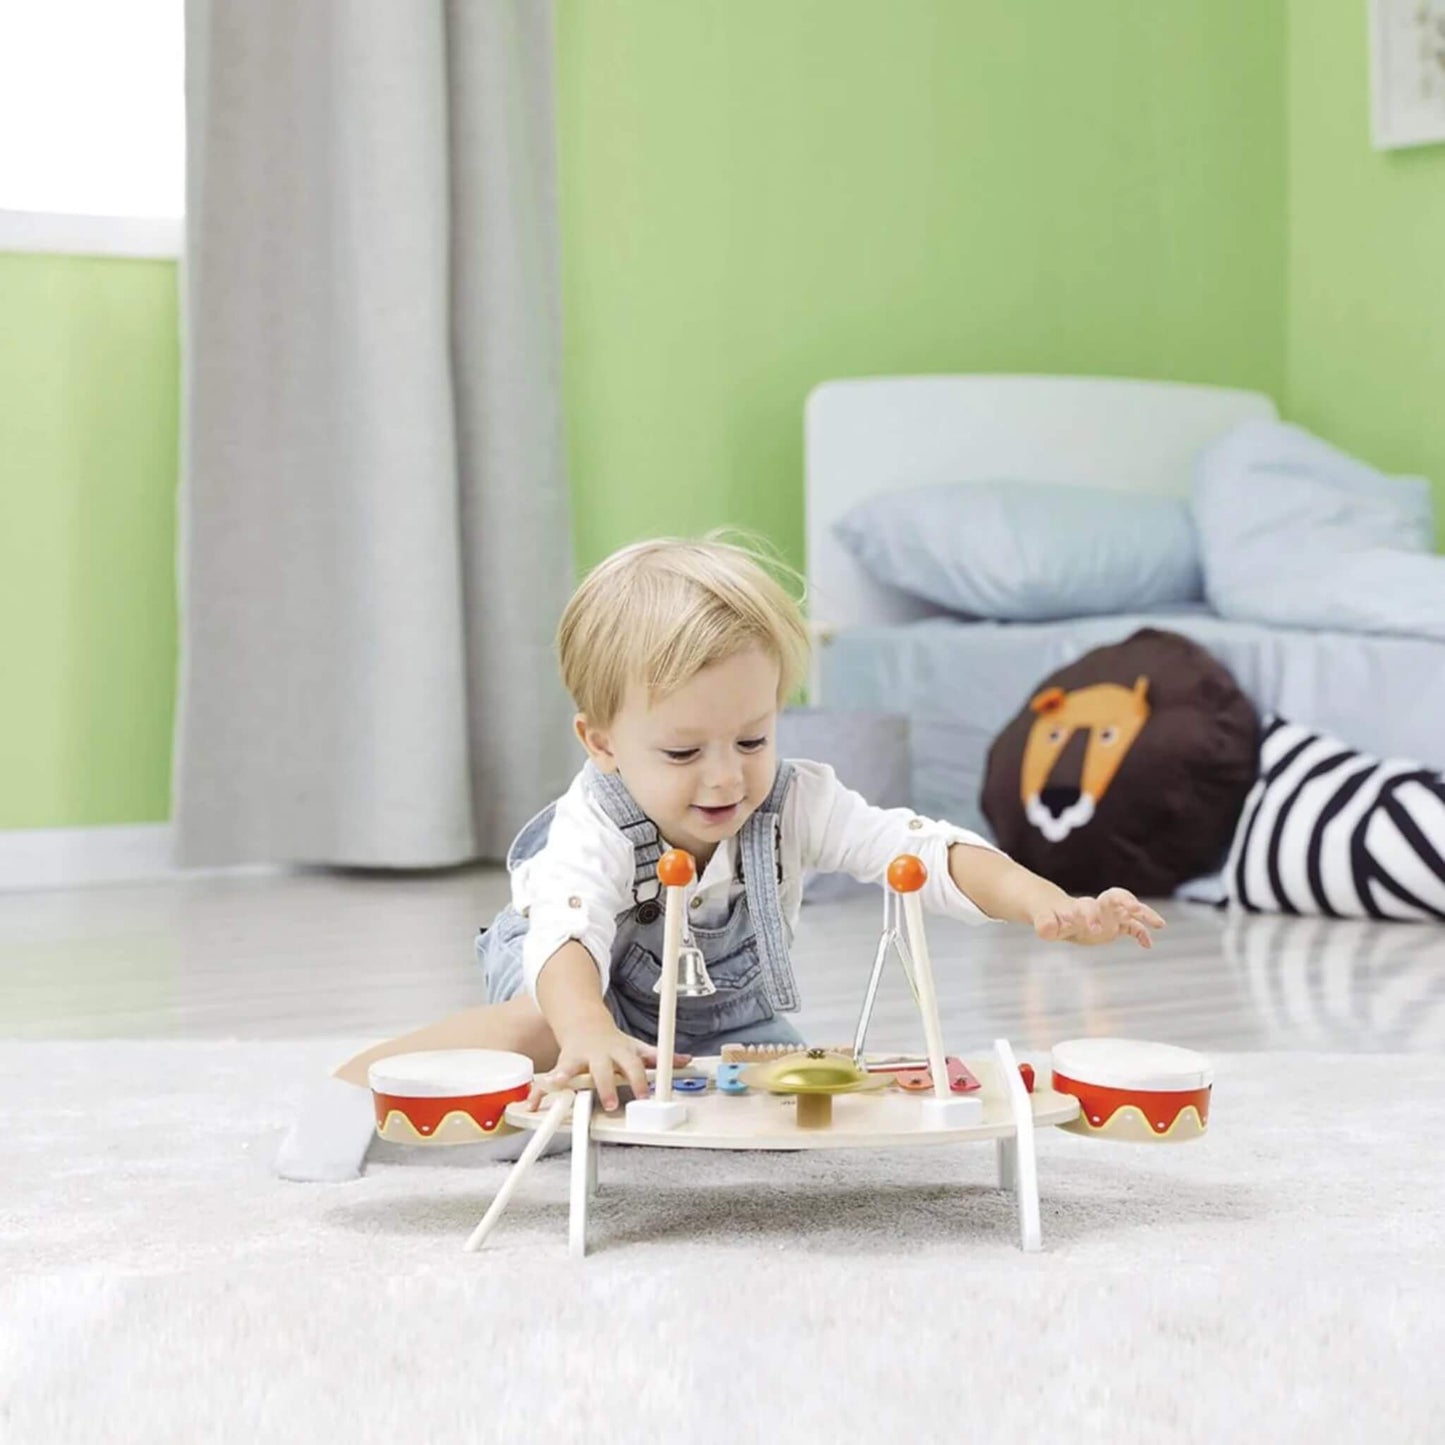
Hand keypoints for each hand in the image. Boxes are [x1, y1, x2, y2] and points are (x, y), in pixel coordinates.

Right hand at [527, 1021, 690, 1112]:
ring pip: (569, 1067)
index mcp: (619, 1051)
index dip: (640, 1079)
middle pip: (603, 1069)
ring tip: (556, 1086)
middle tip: (610, 1103)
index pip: (633, 1064)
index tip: (645, 1094)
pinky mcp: (560, 1065)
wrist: (584, 1023)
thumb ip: (658, 1057)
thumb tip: (686, 1060)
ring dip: (562, 1077)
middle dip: (606, 1086)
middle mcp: (598, 1054)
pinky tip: (532, 1103)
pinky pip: (548, 1079)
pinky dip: (538, 1092)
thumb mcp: (635, 1047)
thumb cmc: (613, 1042)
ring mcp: (577, 1058)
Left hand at [1032, 888, 1164, 948]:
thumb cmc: (1050, 916)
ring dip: (1145, 914)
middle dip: (1127, 901)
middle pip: (1117, 896)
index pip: (1091, 906)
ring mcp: (1110, 914)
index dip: (1092, 916)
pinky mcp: (1117, 925)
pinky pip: (1134, 927)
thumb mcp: (1044, 920)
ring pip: (1132, 909)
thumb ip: (1045, 924)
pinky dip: (1142, 934)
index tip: (1092, 930)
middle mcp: (1100, 906)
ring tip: (1160, 924)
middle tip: (1135, 908)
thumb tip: (1046, 932)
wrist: (1058, 915)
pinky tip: (1148, 945)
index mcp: (1082, 904)